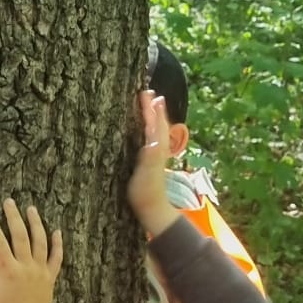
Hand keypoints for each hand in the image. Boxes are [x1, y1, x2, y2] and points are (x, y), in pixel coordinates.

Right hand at [0, 200, 63, 302]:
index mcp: (8, 270)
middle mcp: (26, 266)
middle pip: (21, 235)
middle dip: (14, 216)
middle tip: (9, 202)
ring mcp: (40, 271)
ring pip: (40, 241)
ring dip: (36, 223)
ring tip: (31, 209)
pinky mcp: (50, 278)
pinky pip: (56, 258)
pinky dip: (58, 244)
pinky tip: (57, 231)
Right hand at [127, 92, 179, 238]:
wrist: (152, 209)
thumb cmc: (146, 192)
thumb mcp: (147, 174)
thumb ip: (151, 157)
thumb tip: (154, 141)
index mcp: (156, 148)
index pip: (154, 124)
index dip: (151, 110)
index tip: (149, 95)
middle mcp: (157, 148)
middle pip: (157, 123)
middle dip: (153, 108)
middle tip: (149, 93)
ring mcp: (154, 154)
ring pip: (155, 129)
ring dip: (153, 116)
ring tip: (150, 105)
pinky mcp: (149, 161)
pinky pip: (150, 137)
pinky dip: (149, 127)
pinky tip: (145, 129)